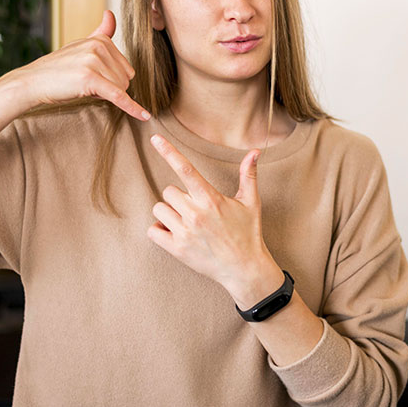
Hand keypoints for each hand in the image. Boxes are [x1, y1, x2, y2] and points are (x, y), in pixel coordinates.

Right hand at [10, 10, 149, 120]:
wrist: (32, 82)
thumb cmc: (58, 68)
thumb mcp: (80, 46)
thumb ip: (100, 33)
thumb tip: (110, 14)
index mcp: (100, 40)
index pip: (125, 67)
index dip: (111, 78)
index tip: (93, 78)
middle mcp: (99, 47)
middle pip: (126, 78)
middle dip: (111, 87)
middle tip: (86, 84)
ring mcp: (94, 62)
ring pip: (121, 88)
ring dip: (105, 95)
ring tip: (83, 87)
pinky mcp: (91, 79)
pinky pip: (118, 96)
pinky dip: (132, 108)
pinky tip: (144, 116)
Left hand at [147, 134, 283, 307]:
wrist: (244, 268)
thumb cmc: (248, 233)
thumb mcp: (251, 202)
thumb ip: (248, 175)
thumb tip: (254, 152)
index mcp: (211, 199)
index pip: (186, 169)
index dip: (169, 152)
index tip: (155, 138)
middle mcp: (196, 213)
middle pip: (168, 191)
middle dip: (179, 197)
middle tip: (195, 209)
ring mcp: (185, 232)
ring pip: (159, 209)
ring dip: (168, 213)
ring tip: (186, 221)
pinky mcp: (177, 249)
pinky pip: (153, 230)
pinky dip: (160, 230)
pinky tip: (174, 231)